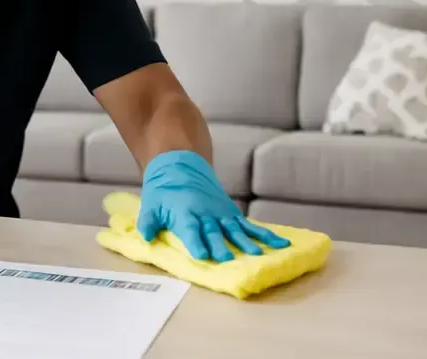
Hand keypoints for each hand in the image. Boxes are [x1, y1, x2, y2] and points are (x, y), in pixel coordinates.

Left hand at [137, 150, 289, 261]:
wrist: (180, 166)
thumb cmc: (163, 191)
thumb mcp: (151, 205)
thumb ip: (148, 222)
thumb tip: (145, 237)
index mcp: (185, 213)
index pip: (190, 230)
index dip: (196, 242)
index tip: (202, 255)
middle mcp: (206, 214)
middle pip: (214, 232)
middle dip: (221, 246)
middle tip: (229, 260)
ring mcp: (221, 213)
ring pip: (235, 229)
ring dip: (246, 243)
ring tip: (257, 256)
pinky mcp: (231, 213)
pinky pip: (249, 225)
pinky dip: (265, 234)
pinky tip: (280, 244)